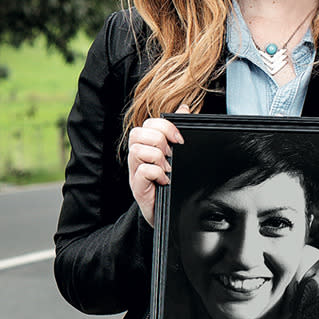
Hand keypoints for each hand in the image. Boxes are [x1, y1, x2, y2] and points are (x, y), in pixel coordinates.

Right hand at [128, 103, 189, 226]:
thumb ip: (177, 131)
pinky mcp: (137, 187)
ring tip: (168, 169)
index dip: (165, 127)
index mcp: (147, 144)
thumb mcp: (176, 154)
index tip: (180, 140)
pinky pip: (143, 171)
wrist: (169, 210)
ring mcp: (134, 171)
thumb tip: (184, 108)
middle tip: (171, 155)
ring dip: (158, 158)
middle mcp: (137, 156)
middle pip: (138, 133)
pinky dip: (158, 174)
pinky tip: (165, 180)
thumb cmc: (172, 180)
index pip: (148, 124)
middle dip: (160, 141)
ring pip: (138, 150)